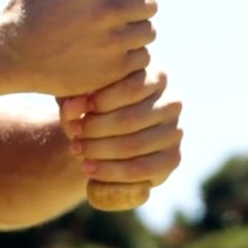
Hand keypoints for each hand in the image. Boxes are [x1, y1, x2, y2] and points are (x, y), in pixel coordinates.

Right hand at [0, 0, 155, 98]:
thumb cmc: (27, 8)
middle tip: (118, 11)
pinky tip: (111, 53)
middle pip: (150, 3)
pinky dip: (130, 56)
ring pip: (148, 32)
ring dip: (135, 31)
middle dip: (136, 4)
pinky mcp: (112, 69)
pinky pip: (141, 58)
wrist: (12, 54)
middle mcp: (109, 11)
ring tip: (113, 33)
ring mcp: (113, 42)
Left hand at [60, 67, 182, 188]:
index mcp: (157, 76)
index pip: (131, 88)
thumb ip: (74, 100)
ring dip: (99, 151)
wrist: (109, 134)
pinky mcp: (173, 158)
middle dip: (95, 129)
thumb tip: (71, 108)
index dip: (100, 101)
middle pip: (131, 119)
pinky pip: (140, 169)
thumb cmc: (95, 107)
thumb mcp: (82, 99)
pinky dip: (110, 171)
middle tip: (72, 133)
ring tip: (76, 149)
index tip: (71, 109)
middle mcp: (172, 102)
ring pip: (134, 145)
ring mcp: (176, 131)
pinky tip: (88, 168)